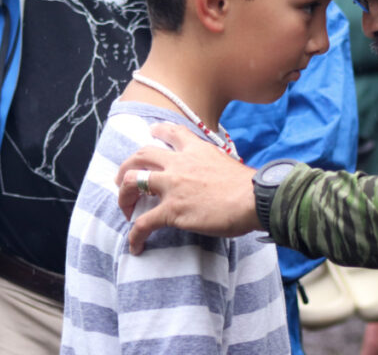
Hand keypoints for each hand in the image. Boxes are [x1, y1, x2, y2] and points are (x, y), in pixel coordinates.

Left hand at [116, 123, 261, 253]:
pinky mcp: (172, 210)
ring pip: (133, 182)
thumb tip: (217, 178)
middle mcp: (180, 163)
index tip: (151, 133)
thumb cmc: (249, 186)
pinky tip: (136, 246)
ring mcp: (173, 186)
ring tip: (125, 211)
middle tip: (124, 179)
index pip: (172, 132)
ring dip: (123, 196)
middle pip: (142, 155)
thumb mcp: (229, 163)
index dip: (158, 131)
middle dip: (127, 167)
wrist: (254, 198)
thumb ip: (215, 165)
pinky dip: (135, 236)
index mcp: (196, 150)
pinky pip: (142, 224)